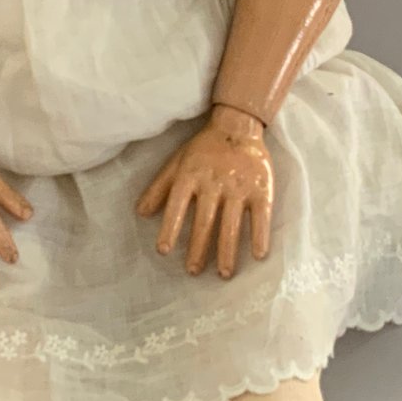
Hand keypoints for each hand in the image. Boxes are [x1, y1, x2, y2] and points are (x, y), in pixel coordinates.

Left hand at [135, 106, 273, 276]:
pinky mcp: (261, 188)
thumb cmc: (203, 148)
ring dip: (227, 251)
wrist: (238, 126)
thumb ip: (159, 187)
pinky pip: (261, 216)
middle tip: (192, 271)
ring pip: (231, 223)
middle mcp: (213, 183)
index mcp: (190, 176)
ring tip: (223, 273)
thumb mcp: (177, 162)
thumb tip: (140, 213)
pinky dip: (260, 235)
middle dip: (198, 248)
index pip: (177, 205)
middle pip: (205, 221)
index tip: (163, 251)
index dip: (170, 228)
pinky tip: (258, 255)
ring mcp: (239, 187)